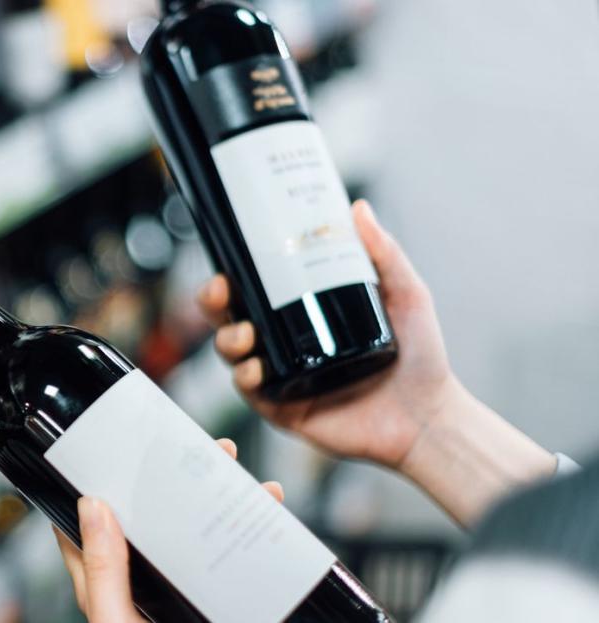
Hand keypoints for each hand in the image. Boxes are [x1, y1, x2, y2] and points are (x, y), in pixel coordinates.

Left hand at [54, 440, 282, 620]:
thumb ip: (103, 571)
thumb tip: (92, 505)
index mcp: (109, 594)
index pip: (90, 531)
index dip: (98, 487)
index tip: (113, 446)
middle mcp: (145, 592)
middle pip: (152, 524)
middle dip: (171, 482)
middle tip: (194, 447)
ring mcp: (185, 599)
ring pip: (197, 538)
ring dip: (218, 500)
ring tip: (239, 469)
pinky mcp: (222, 605)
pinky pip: (236, 565)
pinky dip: (254, 535)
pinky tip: (269, 512)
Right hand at [199, 201, 554, 524]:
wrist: (430, 417)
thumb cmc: (420, 358)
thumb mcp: (405, 295)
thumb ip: (384, 253)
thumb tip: (358, 208)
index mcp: (303, 313)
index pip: (254, 290)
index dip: (230, 276)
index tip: (227, 264)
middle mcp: (286, 342)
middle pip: (229, 317)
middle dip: (213, 303)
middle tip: (222, 293)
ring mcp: (282, 375)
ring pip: (231, 352)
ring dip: (227, 339)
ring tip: (246, 334)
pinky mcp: (283, 407)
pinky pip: (250, 391)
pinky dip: (244, 378)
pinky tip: (255, 369)